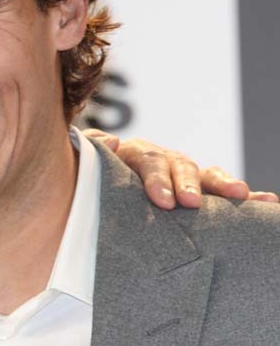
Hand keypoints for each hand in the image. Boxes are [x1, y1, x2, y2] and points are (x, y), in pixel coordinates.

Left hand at [82, 129, 278, 209]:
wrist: (92, 187)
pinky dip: (244, 195)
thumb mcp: (84, 167)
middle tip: (192, 203)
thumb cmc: (88, 183)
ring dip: (222, 184)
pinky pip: (221, 189)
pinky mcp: (195, 189)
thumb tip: (112, 142)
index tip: (163, 202)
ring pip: (204, 173)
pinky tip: (267, 201)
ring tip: (240, 195)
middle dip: (188, 183)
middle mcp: (160, 159)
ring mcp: (180, 173)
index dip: (157, 180)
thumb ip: (92, 151)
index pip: (148, 160)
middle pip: (179, 164)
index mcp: (132, 154)